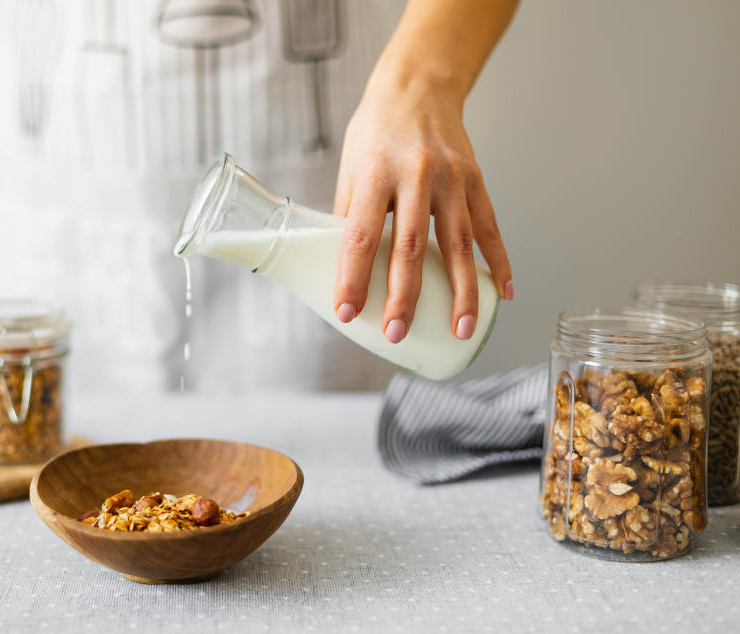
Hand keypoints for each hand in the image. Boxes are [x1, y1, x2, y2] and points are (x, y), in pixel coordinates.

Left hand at [332, 85, 512, 342]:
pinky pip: (491, 228)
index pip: (361, 234)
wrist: (418, 87)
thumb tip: (343, 272)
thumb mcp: (351, 168)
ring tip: (460, 330)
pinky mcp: (477, 180)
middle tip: (397, 334)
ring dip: (462, 292)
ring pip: (459, 244)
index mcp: (376, 172)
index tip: (346, 312)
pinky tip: (504, 293)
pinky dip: (500, 262)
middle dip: (405, 296)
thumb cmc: (375, 132)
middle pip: (411, 246)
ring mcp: (452, 178)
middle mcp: (417, 174)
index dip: (353, 277)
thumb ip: (350, 217)